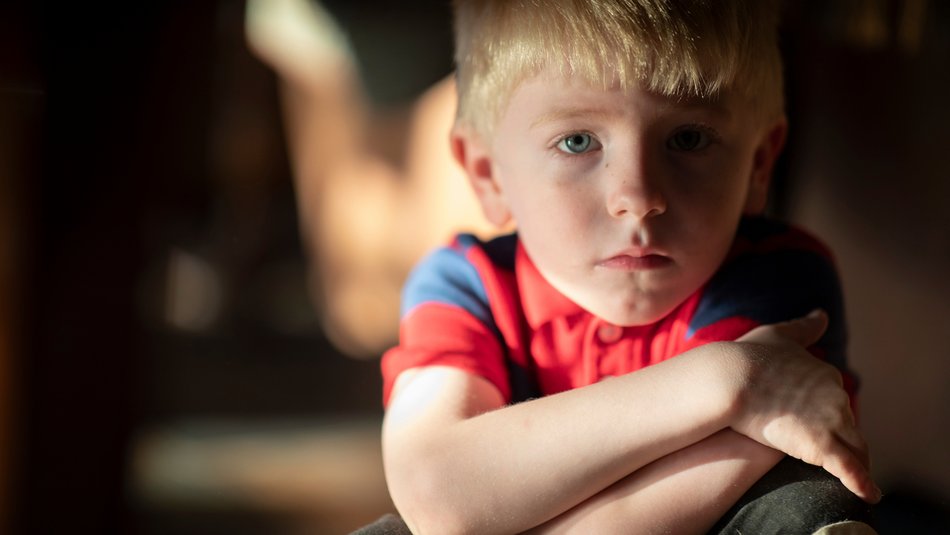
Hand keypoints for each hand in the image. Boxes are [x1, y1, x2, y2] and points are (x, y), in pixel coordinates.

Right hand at [728, 310, 880, 502]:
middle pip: (848, 425)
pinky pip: (848, 470)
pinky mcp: (820, 445)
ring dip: (859, 464)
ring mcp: (831, 421)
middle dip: (846, 440)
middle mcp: (835, 396)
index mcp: (824, 373)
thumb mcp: (778, 334)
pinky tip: (868, 495)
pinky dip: (861, 484)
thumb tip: (821, 314)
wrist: (730, 378)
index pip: (836, 400)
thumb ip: (802, 328)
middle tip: (840, 456)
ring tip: (861, 482)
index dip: (829, 415)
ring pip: (855, 449)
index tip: (819, 425)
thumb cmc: (747, 356)